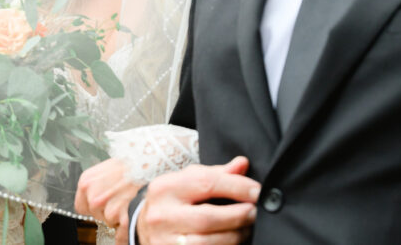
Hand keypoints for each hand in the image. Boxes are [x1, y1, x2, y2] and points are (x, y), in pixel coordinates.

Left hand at [75, 158, 141, 229]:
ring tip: (127, 200)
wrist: (146, 164)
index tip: (102, 204)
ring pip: (109, 221)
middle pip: (95, 215)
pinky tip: (132, 212)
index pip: (80, 207)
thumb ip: (95, 185)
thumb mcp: (105, 169)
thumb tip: (93, 199)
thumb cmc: (128, 165)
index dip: (92, 208)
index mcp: (85, 182)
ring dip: (118, 216)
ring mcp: (105, 206)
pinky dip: (127, 226)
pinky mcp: (119, 214)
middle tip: (119, 199)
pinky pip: (120, 230)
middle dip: (106, 211)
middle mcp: (92, 195)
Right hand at [136, 157, 258, 244]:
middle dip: (238, 215)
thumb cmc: (172, 201)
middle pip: (208, 217)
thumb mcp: (187, 181)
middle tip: (256, 212)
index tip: (257, 191)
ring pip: (207, 243)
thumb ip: (216, 174)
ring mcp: (165, 240)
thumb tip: (243, 164)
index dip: (236, 187)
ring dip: (235, 236)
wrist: (143, 227)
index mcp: (165, 188)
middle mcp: (161, 215)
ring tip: (248, 228)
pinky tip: (234, 240)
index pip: (206, 183)